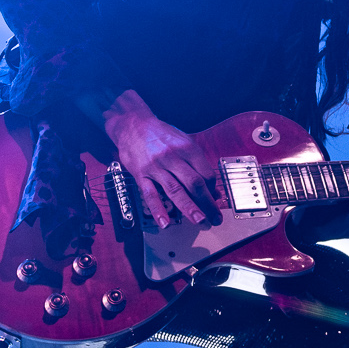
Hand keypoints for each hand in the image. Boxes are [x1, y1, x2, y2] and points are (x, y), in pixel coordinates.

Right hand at [102, 91, 217, 229]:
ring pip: (175, 190)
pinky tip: (165, 223)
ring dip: (189, 208)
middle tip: (214, 219)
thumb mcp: (183, 140)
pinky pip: (150, 194)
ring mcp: (156, 167)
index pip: (206, 174)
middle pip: (194, 184)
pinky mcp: (140, 174)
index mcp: (187, 148)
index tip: (215, 200)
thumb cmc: (160, 134)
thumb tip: (209, 185)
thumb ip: (196, 161)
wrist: (133, 124)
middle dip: (207, 204)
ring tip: (199, 221)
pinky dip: (158, 210)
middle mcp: (173, 157)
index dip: (213, 190)